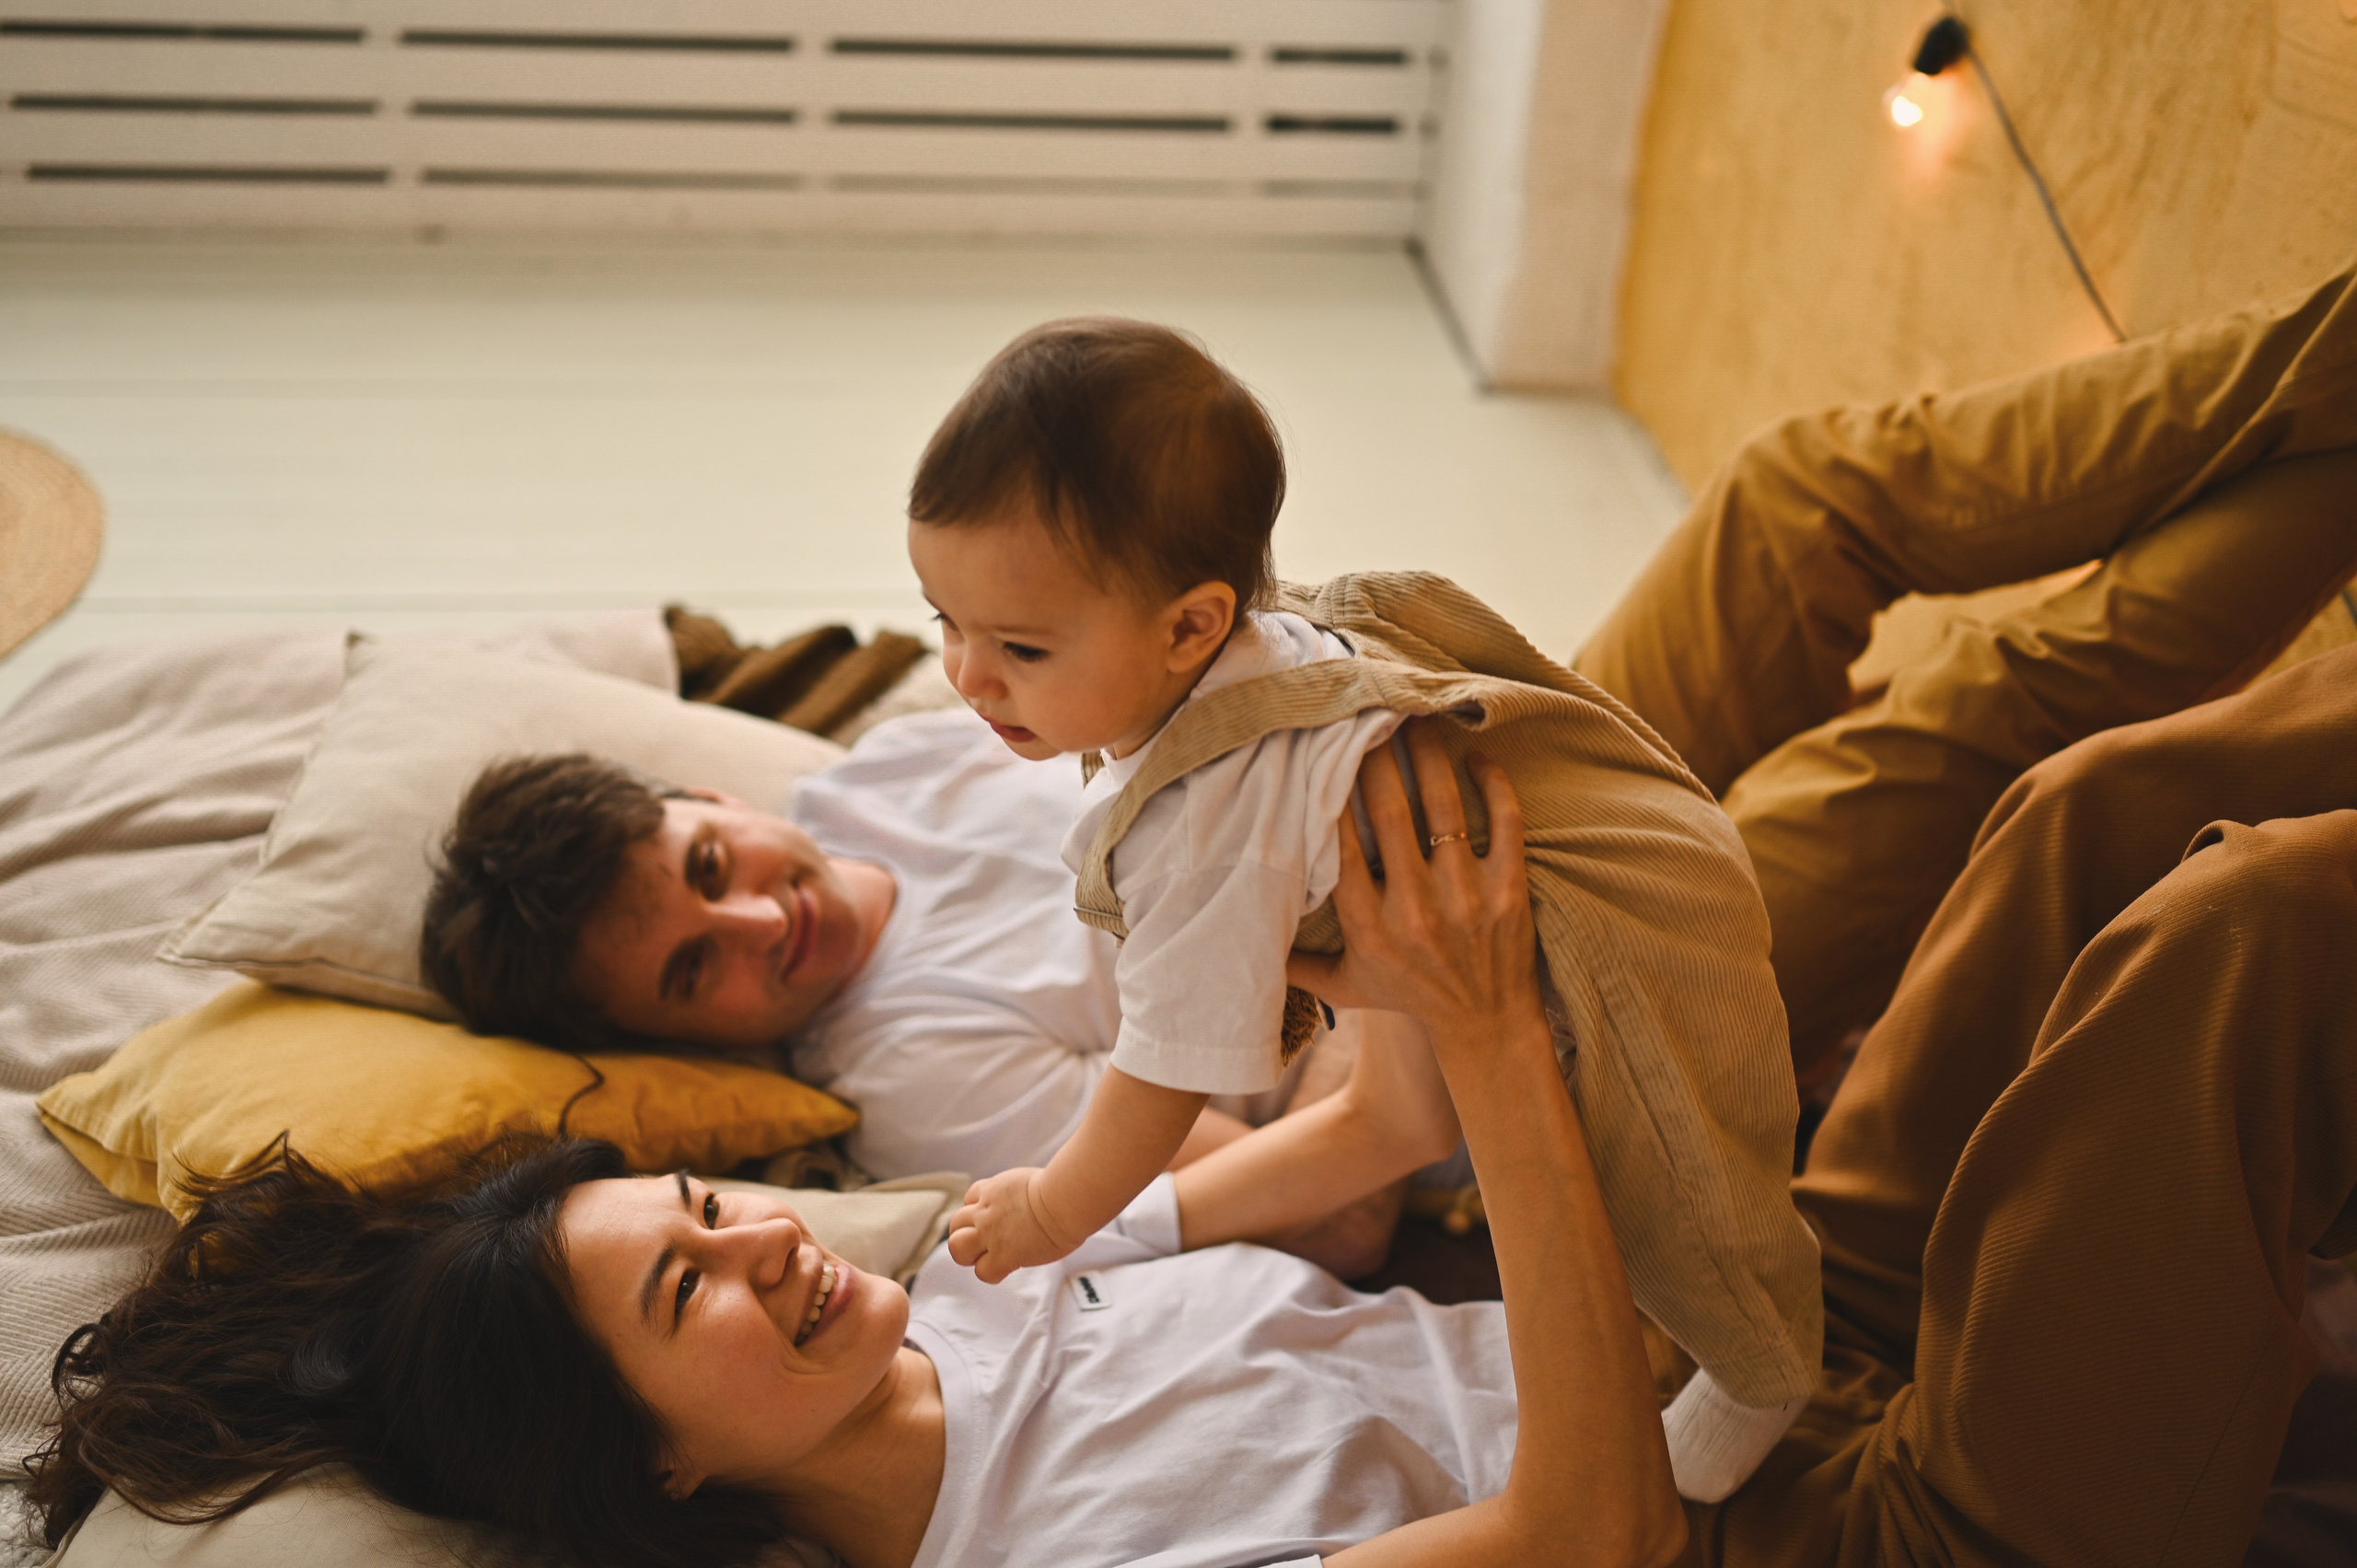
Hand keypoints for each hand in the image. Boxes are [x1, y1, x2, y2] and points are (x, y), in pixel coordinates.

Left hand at [947, 1167, 1080, 1283]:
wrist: (1064, 1201)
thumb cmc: (1062, 1188)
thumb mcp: (1032, 1181)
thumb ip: (1021, 1192)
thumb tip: (1034, 1201)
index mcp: (994, 1189)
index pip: (970, 1199)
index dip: (979, 1210)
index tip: (995, 1217)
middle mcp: (986, 1211)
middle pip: (955, 1224)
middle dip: (966, 1233)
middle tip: (985, 1241)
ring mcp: (991, 1234)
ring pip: (957, 1247)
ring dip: (969, 1255)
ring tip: (989, 1257)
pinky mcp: (1003, 1255)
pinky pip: (983, 1272)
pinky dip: (992, 1273)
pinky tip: (1008, 1268)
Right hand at [1287, 722, 1540, 1044]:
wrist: (1487, 1026)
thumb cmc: (1409, 997)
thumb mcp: (1344, 987)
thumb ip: (1294, 963)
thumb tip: (1237, 936)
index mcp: (1369, 926)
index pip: (1342, 844)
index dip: (1333, 791)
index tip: (1324, 750)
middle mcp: (1416, 910)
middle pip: (1390, 813)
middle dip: (1376, 756)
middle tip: (1368, 712)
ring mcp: (1467, 897)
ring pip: (1445, 806)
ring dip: (1429, 754)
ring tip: (1417, 716)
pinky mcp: (1510, 890)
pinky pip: (1504, 822)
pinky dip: (1492, 783)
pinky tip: (1476, 757)